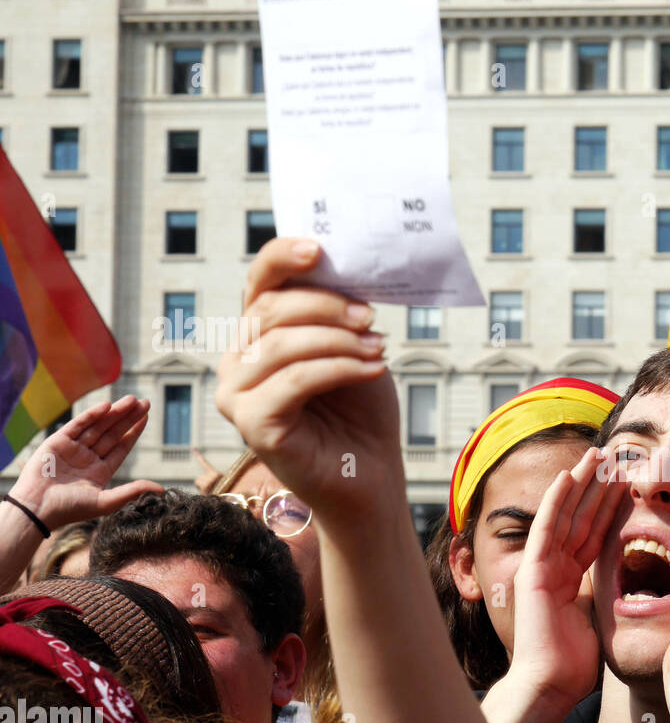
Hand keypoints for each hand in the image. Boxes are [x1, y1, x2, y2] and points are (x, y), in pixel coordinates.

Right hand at [9, 396, 160, 529]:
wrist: (38, 508)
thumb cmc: (70, 509)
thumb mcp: (106, 502)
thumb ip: (133, 492)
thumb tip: (161, 490)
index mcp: (100, 471)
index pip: (121, 446)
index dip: (134, 432)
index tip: (146, 417)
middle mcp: (88, 458)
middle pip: (112, 433)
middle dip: (128, 418)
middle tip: (145, 402)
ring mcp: (73, 449)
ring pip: (98, 426)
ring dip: (115, 413)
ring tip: (132, 400)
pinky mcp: (58, 442)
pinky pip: (78, 425)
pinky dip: (92, 415)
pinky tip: (107, 406)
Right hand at [215, 238, 394, 522]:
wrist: (370, 473)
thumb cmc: (360, 410)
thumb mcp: (352, 347)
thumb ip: (335, 311)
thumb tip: (339, 264)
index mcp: (256, 335)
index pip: (259, 283)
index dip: (282, 258)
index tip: (320, 249)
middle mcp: (237, 361)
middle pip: (270, 310)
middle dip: (327, 306)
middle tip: (371, 316)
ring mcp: (237, 395)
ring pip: (282, 345)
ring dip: (338, 341)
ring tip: (378, 348)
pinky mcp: (253, 425)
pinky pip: (294, 380)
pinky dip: (339, 368)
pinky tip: (373, 369)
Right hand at [505, 447, 625, 708]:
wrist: (551, 684)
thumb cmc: (575, 664)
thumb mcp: (600, 620)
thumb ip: (607, 595)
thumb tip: (634, 584)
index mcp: (572, 580)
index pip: (595, 535)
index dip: (610, 508)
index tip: (627, 483)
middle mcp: (556, 568)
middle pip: (581, 518)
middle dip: (598, 487)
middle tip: (616, 456)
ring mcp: (542, 567)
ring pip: (565, 515)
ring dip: (580, 483)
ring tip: (597, 455)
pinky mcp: (532, 570)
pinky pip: (546, 528)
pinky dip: (556, 501)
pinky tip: (567, 476)